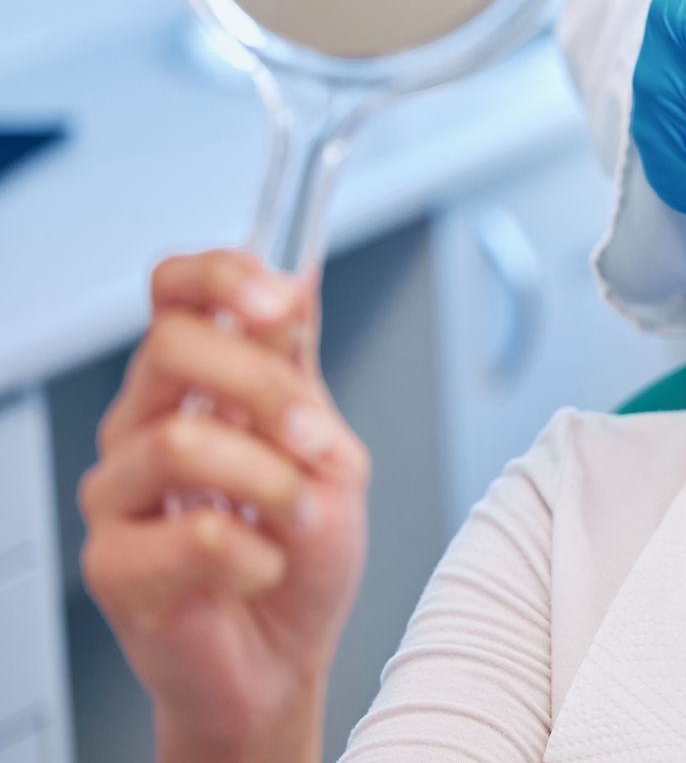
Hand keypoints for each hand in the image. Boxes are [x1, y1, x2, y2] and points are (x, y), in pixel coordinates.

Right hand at [80, 250, 369, 761]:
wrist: (285, 656)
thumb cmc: (301, 551)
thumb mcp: (326, 449)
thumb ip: (299, 371)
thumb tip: (298, 275)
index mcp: (196, 385)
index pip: (174, 292)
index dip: (219, 276)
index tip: (279, 301)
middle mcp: (145, 424)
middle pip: (170, 347)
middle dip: (264, 387)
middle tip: (316, 440)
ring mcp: (118, 493)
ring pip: (182, 442)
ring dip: (271, 482)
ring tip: (300, 518)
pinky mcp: (112, 563)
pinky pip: (192, 535)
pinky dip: (258, 553)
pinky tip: (264, 568)